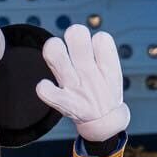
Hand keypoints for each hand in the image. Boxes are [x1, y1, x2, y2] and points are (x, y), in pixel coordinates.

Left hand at [36, 25, 130, 143]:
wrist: (103, 122)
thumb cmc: (103, 90)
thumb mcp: (112, 72)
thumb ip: (103, 51)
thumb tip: (87, 34)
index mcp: (106, 67)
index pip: (102, 39)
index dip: (94, 39)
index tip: (93, 48)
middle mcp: (90, 73)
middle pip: (76, 35)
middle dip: (74, 33)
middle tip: (73, 44)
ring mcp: (74, 87)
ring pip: (54, 53)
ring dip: (53, 48)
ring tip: (56, 53)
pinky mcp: (63, 103)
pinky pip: (46, 91)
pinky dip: (43, 88)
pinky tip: (46, 86)